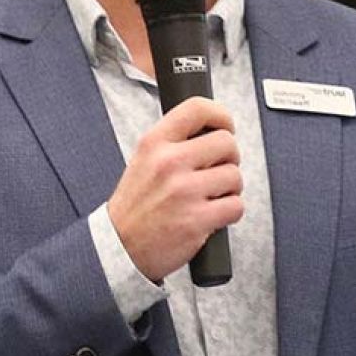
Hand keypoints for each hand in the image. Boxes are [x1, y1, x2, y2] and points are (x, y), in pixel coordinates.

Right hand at [107, 97, 242, 281]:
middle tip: (218, 171)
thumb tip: (213, 130)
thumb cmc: (136, 205)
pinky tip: (212, 215)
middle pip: (227, 143)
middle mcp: (169, 163)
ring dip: (230, 189)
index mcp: (154, 143)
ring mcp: (184, 191)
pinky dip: (230, 212)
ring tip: (212, 197)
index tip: (226, 127)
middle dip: (229, 159)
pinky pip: (236, 206)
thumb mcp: (143, 161)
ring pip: (235, 176)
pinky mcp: (197, 220)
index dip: (221, 115)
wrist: (119, 247)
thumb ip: (173, 143)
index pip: (197, 109)